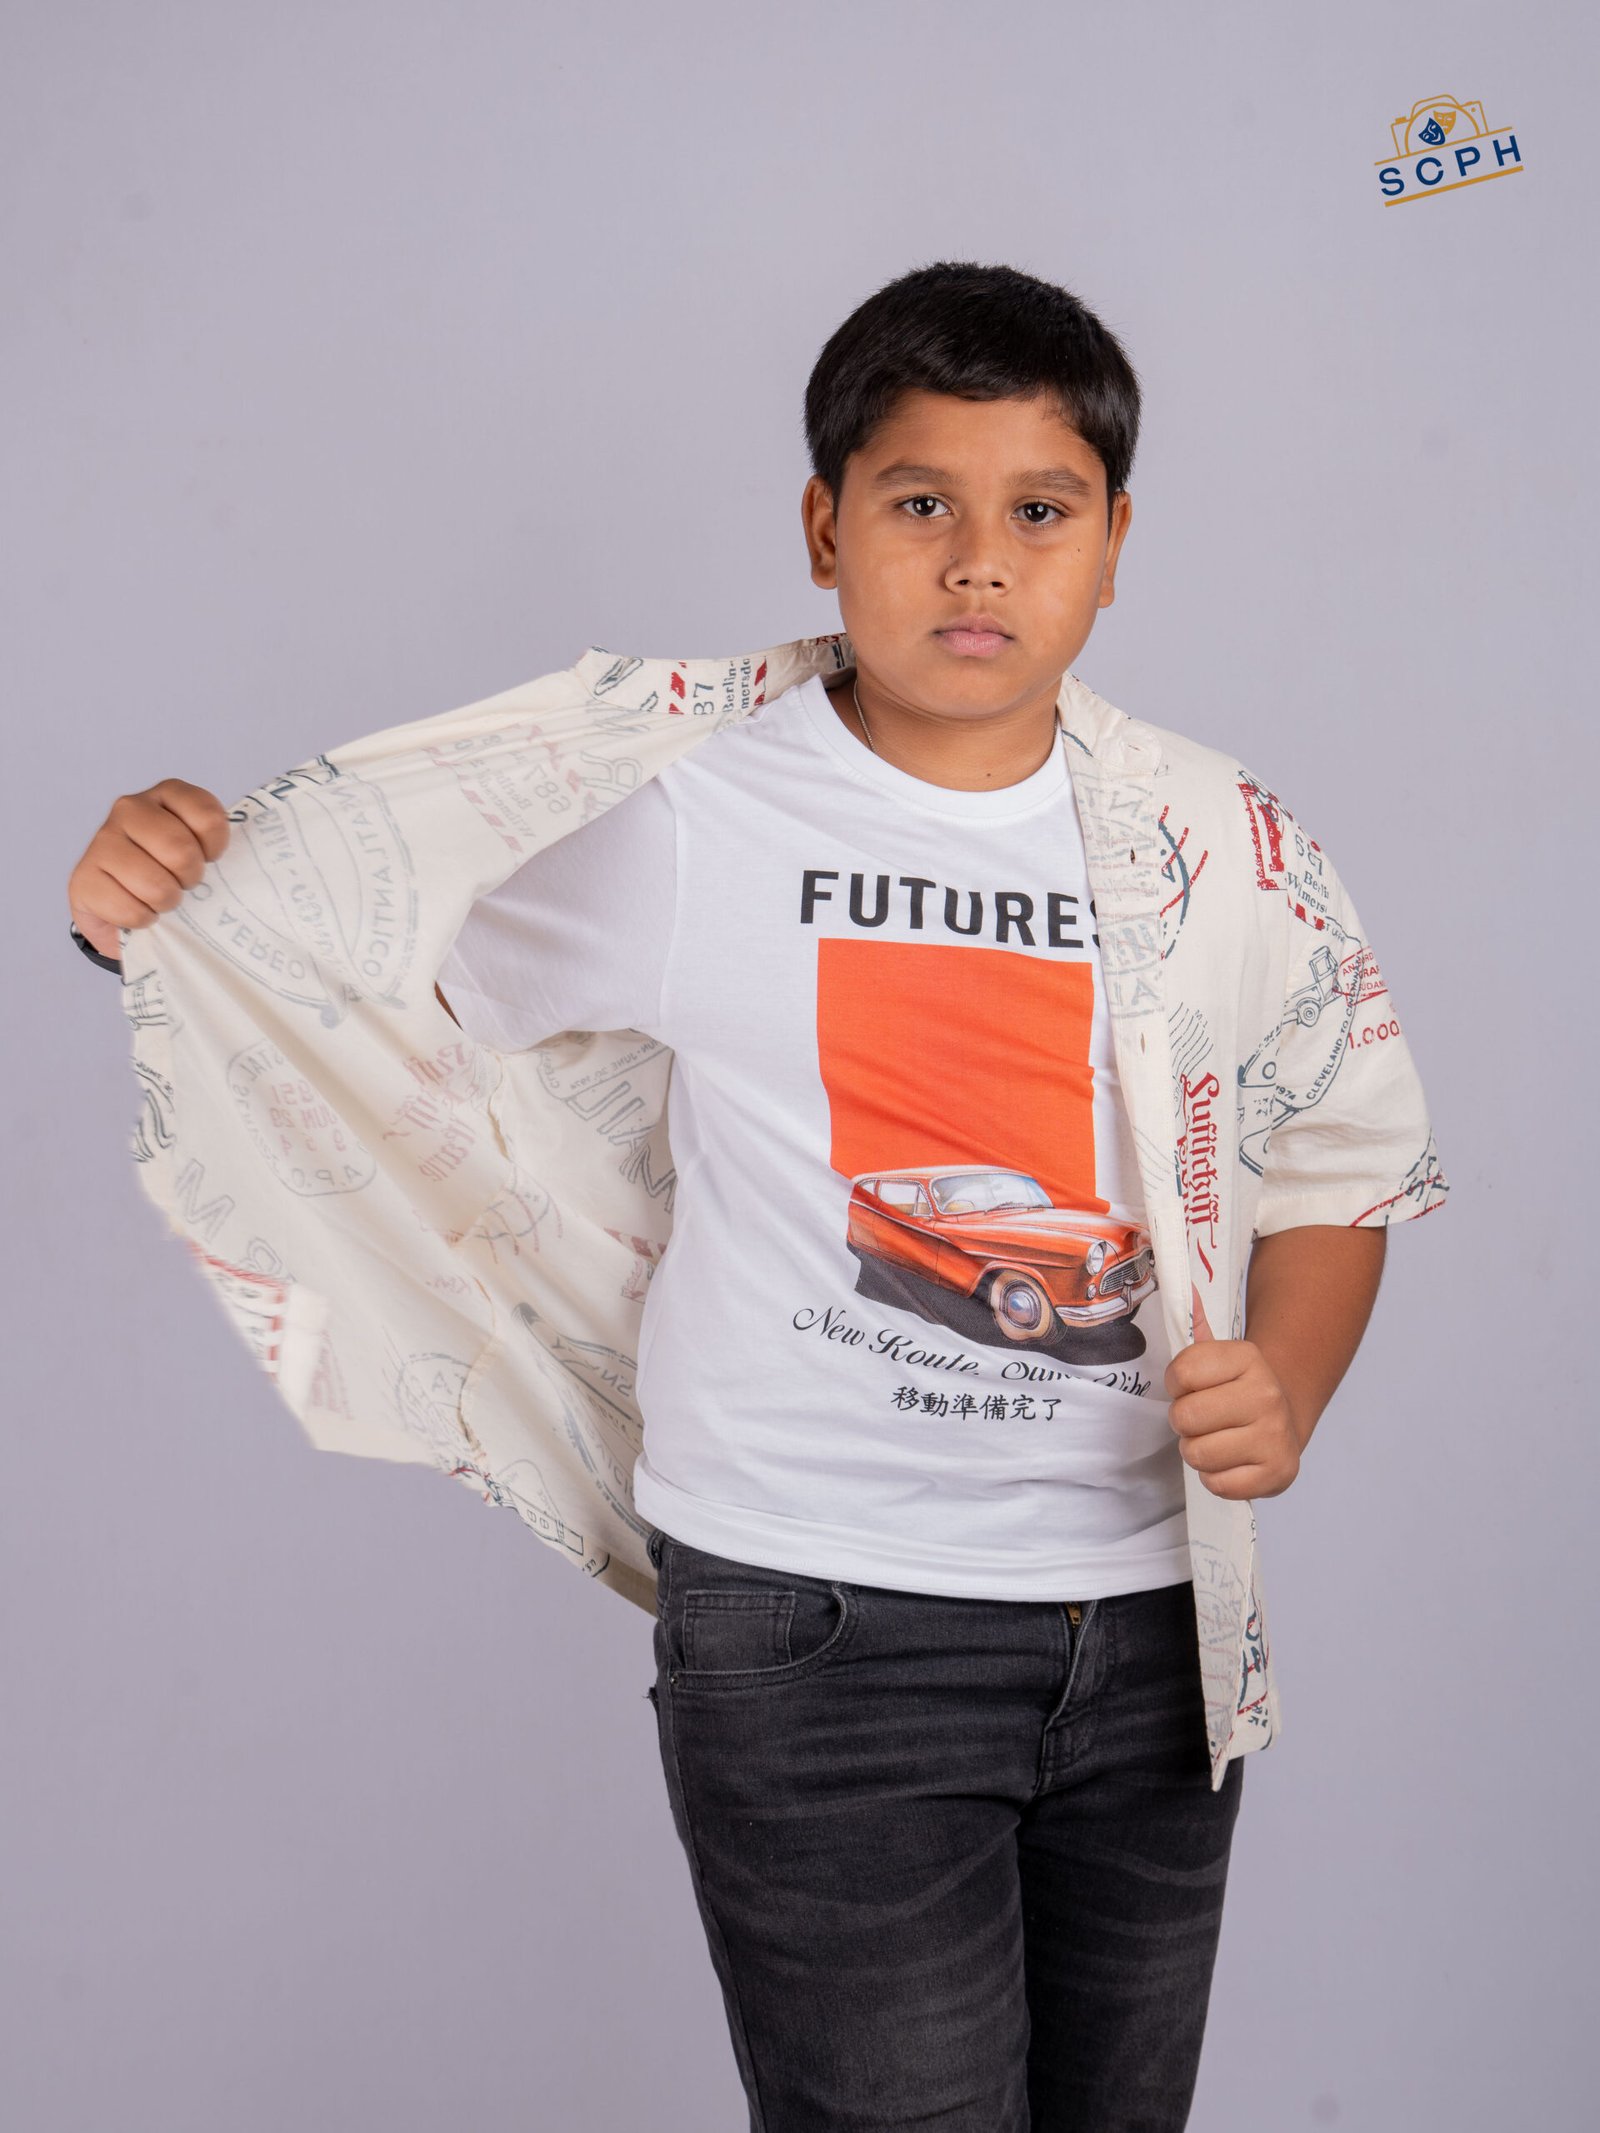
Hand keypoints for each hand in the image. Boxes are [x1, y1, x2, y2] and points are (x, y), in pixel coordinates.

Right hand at [67, 779, 230, 958]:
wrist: (126, 908)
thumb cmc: (174, 874)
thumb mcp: (202, 852)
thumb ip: (220, 847)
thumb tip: (254, 874)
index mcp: (168, 794)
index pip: (209, 817)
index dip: (216, 849)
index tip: (208, 859)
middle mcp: (131, 808)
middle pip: (180, 850)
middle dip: (190, 879)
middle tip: (183, 883)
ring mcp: (102, 840)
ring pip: (155, 883)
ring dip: (166, 903)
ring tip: (162, 899)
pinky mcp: (83, 877)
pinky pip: (129, 909)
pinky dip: (142, 920)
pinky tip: (139, 912)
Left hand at [1163, 1284, 1301, 1499]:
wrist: (1285, 1417)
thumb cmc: (1235, 1386)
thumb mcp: (1215, 1352)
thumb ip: (1192, 1322)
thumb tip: (1179, 1284)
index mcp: (1248, 1358)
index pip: (1181, 1373)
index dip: (1176, 1383)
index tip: (1191, 1386)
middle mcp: (1267, 1394)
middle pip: (1185, 1417)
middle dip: (1184, 1421)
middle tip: (1203, 1418)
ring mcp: (1276, 1436)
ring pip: (1197, 1454)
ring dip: (1197, 1451)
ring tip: (1216, 1439)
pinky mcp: (1278, 1473)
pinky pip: (1218, 1484)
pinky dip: (1217, 1478)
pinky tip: (1232, 1460)